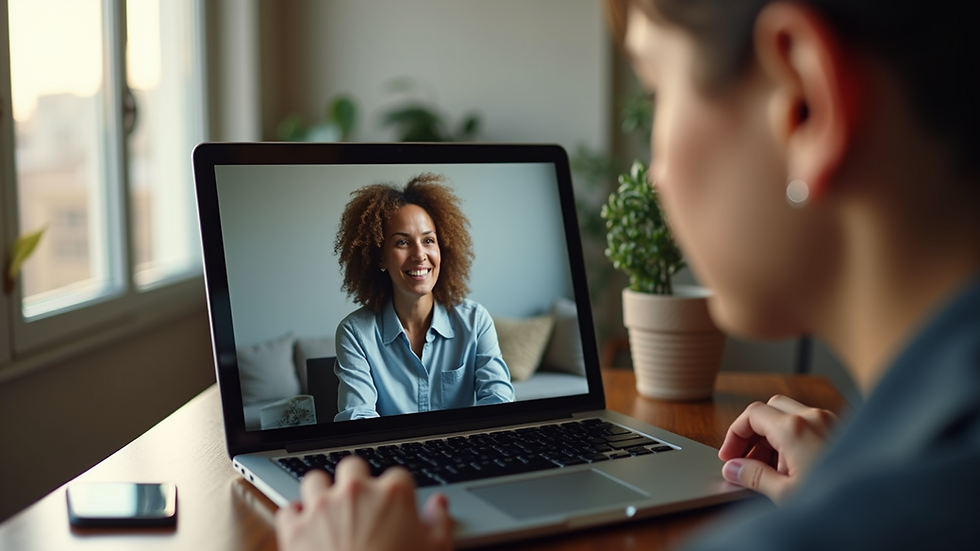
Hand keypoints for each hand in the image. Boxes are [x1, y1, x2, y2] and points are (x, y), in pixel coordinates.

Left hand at [275, 457, 454, 550]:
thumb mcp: (438, 550)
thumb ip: (441, 523)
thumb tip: (439, 505)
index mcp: (393, 493)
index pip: (398, 476)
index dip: (398, 492)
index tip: (397, 506)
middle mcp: (355, 492)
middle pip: (353, 467)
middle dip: (356, 480)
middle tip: (361, 502)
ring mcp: (322, 508)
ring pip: (315, 480)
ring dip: (322, 491)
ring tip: (329, 508)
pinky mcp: (295, 529)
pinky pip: (288, 510)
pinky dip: (295, 517)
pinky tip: (305, 527)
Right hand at [718, 394, 837, 503]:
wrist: (879, 506)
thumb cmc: (838, 500)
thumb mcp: (785, 493)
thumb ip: (753, 477)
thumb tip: (733, 469)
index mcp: (794, 428)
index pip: (752, 415)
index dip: (734, 434)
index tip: (729, 456)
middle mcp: (813, 417)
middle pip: (769, 409)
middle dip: (753, 432)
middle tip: (745, 459)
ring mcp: (830, 421)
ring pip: (790, 414)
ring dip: (773, 435)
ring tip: (771, 469)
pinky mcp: (842, 430)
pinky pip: (810, 423)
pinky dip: (794, 437)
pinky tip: (794, 466)